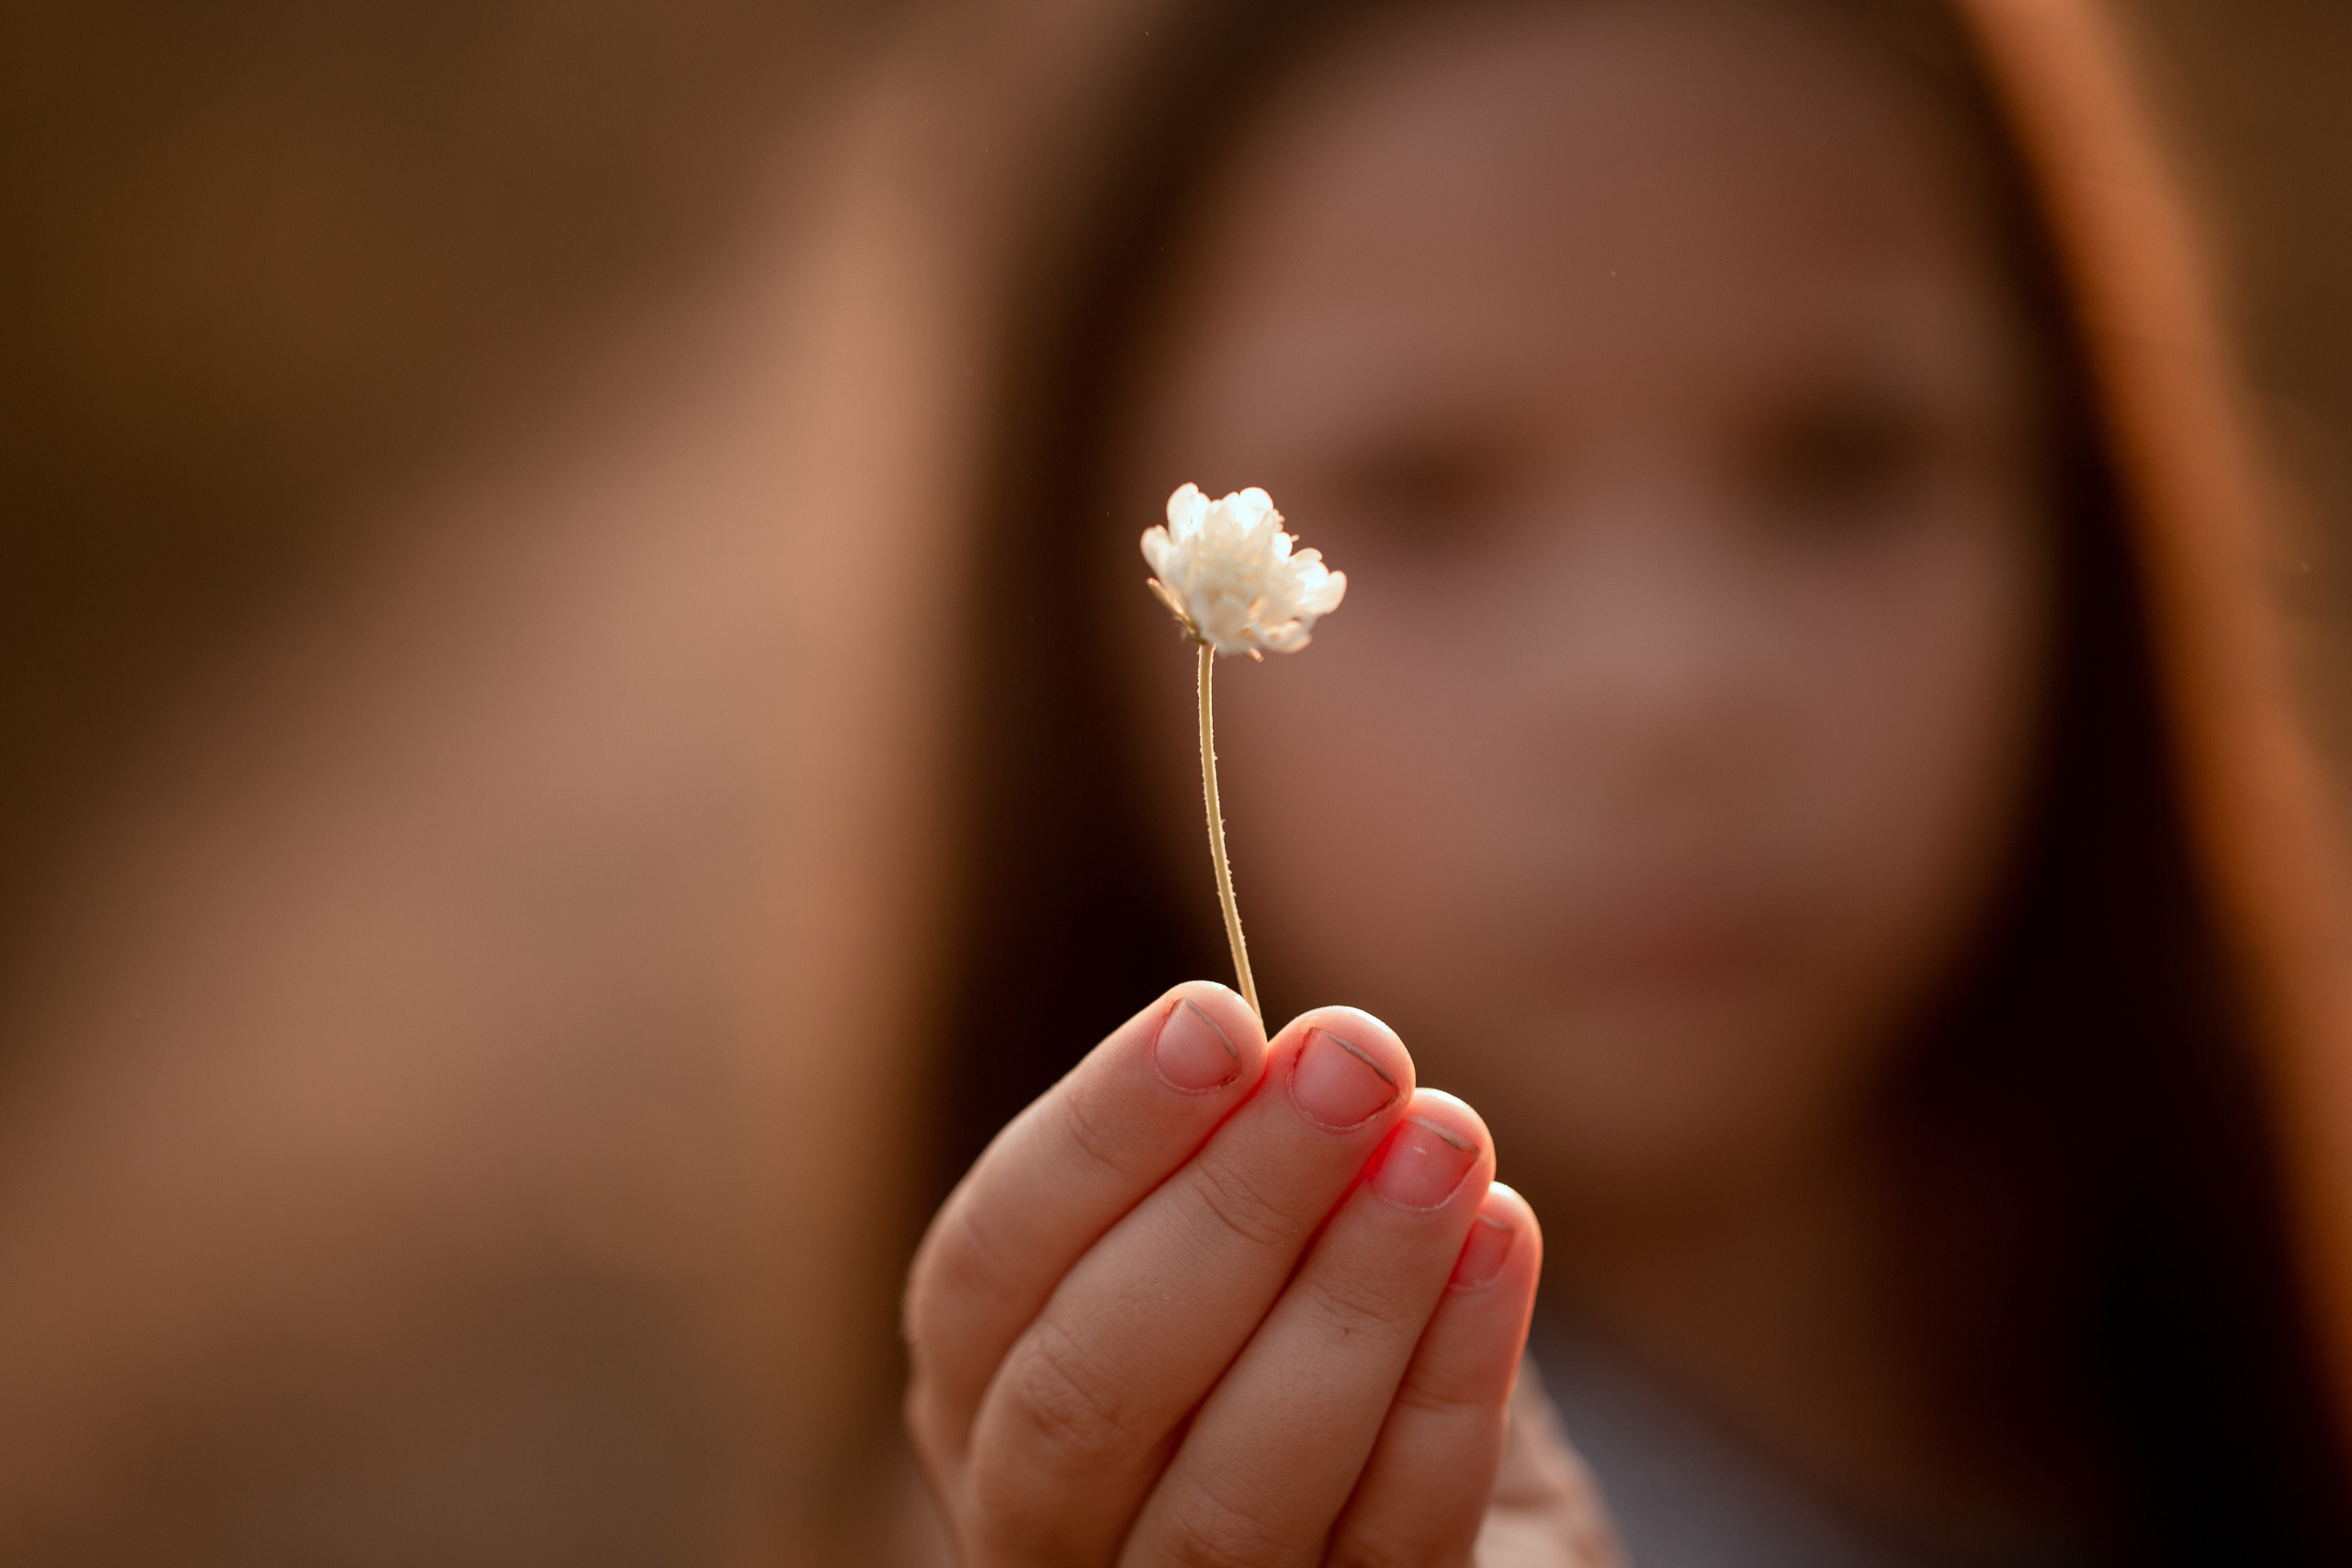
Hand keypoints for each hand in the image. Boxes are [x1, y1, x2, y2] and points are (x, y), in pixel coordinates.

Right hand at [903, 981, 1601, 1565]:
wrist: (1462, 1532)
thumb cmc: (1321, 1351)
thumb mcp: (1256, 1248)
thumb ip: (1246, 1166)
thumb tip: (1300, 1049)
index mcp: (985, 1398)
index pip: (985, 1274)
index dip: (1095, 1140)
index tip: (1213, 1016)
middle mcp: (1039, 1532)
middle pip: (1086, 1392)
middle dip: (1228, 1204)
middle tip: (1353, 1058)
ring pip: (1232, 1497)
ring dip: (1350, 1293)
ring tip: (1446, 1140)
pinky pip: (1389, 1545)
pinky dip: (1447, 1389)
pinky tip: (1499, 1242)